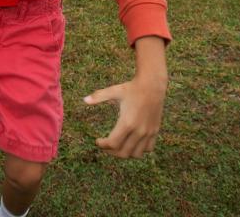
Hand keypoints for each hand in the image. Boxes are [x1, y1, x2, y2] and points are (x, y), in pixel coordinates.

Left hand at [83, 36, 166, 157]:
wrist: (152, 85)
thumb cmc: (131, 88)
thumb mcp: (114, 91)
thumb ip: (98, 96)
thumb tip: (84, 100)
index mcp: (126, 122)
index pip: (113, 144)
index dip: (103, 145)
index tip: (98, 141)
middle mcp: (138, 130)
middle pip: (123, 152)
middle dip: (111, 152)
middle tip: (106, 146)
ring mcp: (148, 132)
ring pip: (136, 154)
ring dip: (125, 153)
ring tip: (118, 146)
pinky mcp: (155, 131)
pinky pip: (148, 148)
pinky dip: (139, 149)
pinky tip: (132, 142)